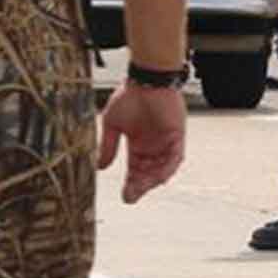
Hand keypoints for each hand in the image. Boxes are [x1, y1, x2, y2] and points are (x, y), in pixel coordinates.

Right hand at [97, 80, 187, 204]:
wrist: (146, 80)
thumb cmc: (129, 96)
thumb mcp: (111, 124)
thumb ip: (108, 146)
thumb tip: (100, 167)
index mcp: (139, 143)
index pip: (136, 169)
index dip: (131, 183)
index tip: (124, 197)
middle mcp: (154, 146)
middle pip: (149, 173)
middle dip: (140, 186)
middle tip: (131, 196)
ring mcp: (166, 142)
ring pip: (162, 168)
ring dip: (153, 180)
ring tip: (142, 188)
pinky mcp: (177, 136)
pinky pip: (175, 157)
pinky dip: (167, 168)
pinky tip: (159, 178)